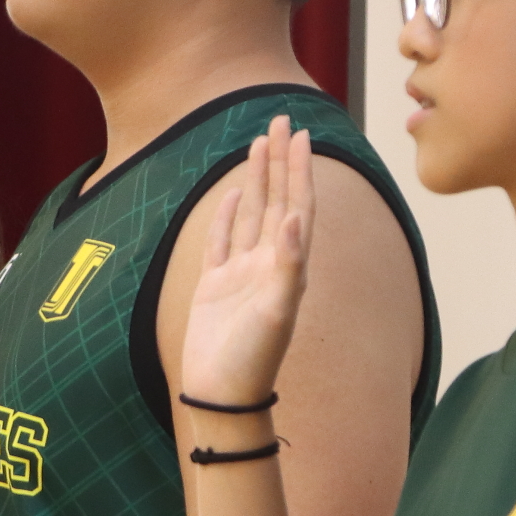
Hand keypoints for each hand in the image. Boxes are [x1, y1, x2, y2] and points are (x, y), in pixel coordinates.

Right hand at [180, 117, 310, 410]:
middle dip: (280, 160)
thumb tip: (298, 218)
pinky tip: (232, 192)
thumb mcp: (277, 312)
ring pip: (251, 213)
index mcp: (289, 267)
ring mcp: (241, 274)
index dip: (300, 169)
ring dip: (257, 178)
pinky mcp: (214, 286)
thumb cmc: (253, 360)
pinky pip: (223, 240)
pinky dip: (228, 214)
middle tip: (281, 118)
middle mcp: (269, 265)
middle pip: (278, 200)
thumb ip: (289, 265)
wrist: (221, 397)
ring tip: (259, 141)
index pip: (298, 205)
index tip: (300, 133)